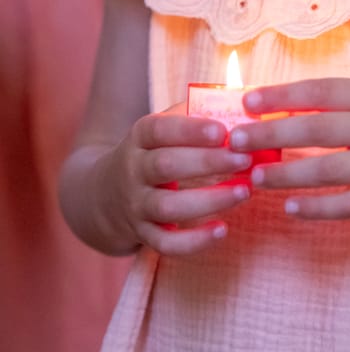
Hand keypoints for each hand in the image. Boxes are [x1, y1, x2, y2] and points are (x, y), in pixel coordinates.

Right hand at [108, 102, 253, 254]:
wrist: (102, 195)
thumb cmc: (153, 152)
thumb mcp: (162, 128)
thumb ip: (195, 115)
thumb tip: (245, 107)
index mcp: (139, 137)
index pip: (159, 129)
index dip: (190, 130)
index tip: (222, 130)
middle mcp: (133, 170)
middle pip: (166, 166)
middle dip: (208, 162)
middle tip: (245, 159)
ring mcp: (136, 205)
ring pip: (168, 207)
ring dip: (209, 200)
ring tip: (244, 191)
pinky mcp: (142, 234)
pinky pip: (166, 244)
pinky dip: (194, 241)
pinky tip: (222, 230)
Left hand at [230, 77, 349, 221]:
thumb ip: (338, 108)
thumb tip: (275, 111)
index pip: (321, 91)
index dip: (281, 95)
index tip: (246, 102)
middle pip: (318, 128)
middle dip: (272, 134)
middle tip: (236, 141)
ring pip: (328, 169)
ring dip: (286, 175)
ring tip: (254, 178)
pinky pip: (348, 205)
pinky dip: (316, 208)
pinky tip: (290, 208)